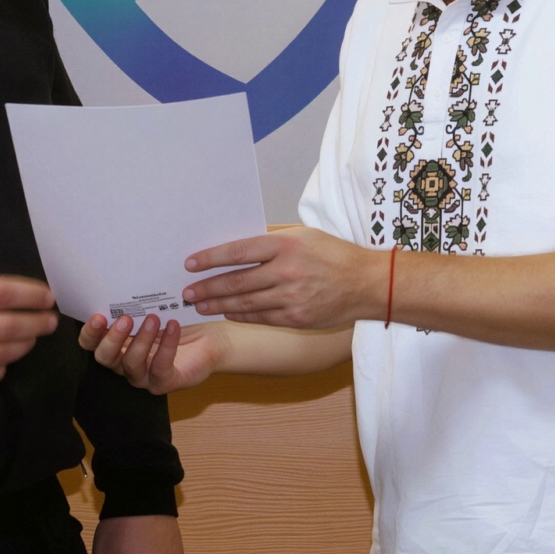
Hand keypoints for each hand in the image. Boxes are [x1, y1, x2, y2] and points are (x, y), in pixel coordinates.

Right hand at [0, 219, 55, 390]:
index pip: (4, 293)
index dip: (32, 294)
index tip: (47, 296)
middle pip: (11, 327)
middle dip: (37, 323)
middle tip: (51, 320)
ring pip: (3, 355)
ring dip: (24, 346)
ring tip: (31, 337)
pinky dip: (0, 369)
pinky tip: (3, 359)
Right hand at [80, 314, 223, 393]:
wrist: (211, 337)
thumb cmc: (176, 319)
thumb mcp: (153, 307)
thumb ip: (134, 301)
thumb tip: (122, 278)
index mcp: (116, 343)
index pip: (91, 343)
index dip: (90, 333)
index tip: (98, 315)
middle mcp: (125, 361)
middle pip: (105, 357)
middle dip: (111, 338)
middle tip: (125, 318)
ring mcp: (144, 375)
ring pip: (131, 363)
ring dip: (141, 340)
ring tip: (153, 318)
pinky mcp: (165, 382)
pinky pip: (161, 367)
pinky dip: (166, 345)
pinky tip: (172, 326)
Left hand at [183, 226, 377, 328]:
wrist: (367, 284)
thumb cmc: (334, 254)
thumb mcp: (303, 235)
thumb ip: (271, 239)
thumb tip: (237, 243)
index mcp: (286, 245)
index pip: (238, 252)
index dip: (211, 258)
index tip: (190, 263)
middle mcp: (287, 271)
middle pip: (237, 282)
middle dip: (207, 287)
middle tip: (187, 291)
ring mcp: (292, 297)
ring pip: (245, 303)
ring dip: (219, 305)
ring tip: (200, 305)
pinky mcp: (297, 318)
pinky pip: (261, 317)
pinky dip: (241, 315)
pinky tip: (227, 313)